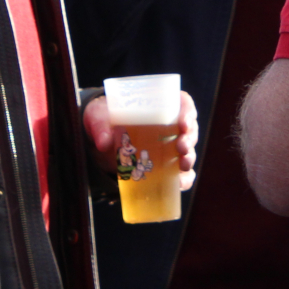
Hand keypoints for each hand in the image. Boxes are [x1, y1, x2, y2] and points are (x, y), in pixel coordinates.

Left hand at [82, 91, 198, 190]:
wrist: (100, 139)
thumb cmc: (105, 119)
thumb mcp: (98, 117)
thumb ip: (100, 126)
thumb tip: (104, 143)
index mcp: (159, 105)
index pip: (182, 103)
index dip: (188, 112)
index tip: (183, 123)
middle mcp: (169, 125)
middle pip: (190, 128)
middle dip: (190, 138)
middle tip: (182, 146)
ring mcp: (168, 147)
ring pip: (188, 151)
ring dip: (189, 158)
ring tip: (183, 165)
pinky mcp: (164, 166)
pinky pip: (180, 174)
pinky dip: (183, 179)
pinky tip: (179, 184)